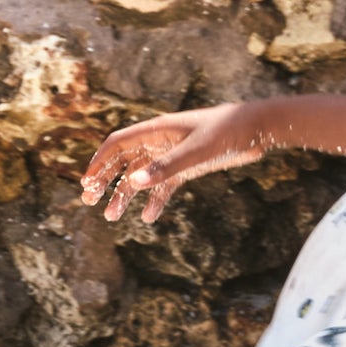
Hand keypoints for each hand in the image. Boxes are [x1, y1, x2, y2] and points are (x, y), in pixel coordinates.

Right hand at [80, 102, 280, 223]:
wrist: (259, 129)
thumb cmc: (227, 131)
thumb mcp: (197, 150)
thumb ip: (167, 166)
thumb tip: (133, 183)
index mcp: (157, 130)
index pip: (117, 144)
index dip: (99, 162)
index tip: (86, 183)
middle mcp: (161, 142)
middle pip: (124, 162)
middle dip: (106, 181)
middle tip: (90, 201)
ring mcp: (174, 155)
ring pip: (143, 177)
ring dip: (126, 196)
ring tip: (111, 217)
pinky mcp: (189, 167)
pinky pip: (166, 185)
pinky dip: (156, 200)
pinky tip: (148, 217)